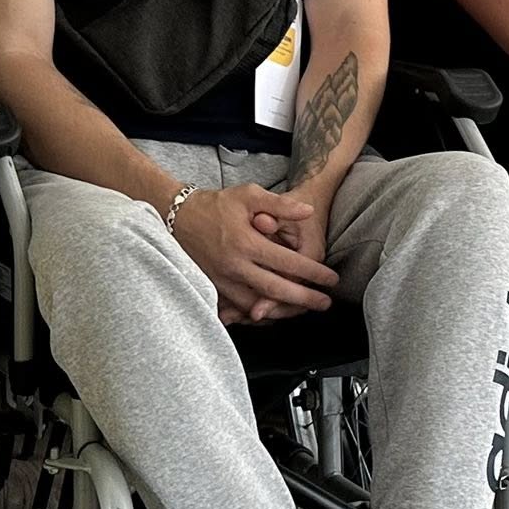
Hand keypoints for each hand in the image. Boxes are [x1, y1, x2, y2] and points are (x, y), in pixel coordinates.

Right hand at [169, 184, 340, 323]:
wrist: (176, 216)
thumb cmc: (216, 204)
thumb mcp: (249, 195)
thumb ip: (281, 205)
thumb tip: (309, 212)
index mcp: (247, 243)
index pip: (289, 264)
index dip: (314, 273)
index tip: (332, 279)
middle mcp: (234, 266)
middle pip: (276, 290)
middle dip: (304, 299)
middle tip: (325, 304)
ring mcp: (220, 280)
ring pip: (256, 305)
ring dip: (282, 311)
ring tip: (303, 310)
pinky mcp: (210, 286)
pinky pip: (237, 307)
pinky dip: (256, 312)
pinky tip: (272, 313)